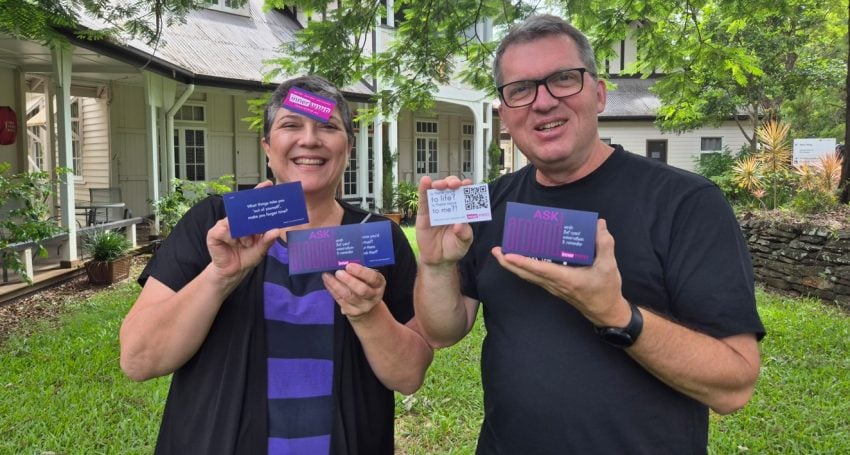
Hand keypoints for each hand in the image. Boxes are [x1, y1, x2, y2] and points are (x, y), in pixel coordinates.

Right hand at [206, 180, 280, 283]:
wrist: (233, 271)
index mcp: (247, 221)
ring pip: (235, 223)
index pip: (252, 204)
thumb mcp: (261, 249)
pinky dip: (232, 239)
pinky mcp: (214, 233)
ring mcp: (223, 225)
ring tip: (247, 244)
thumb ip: (267, 240)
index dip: (259, 193)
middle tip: (257, 229)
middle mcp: (235, 220)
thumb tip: (276, 230)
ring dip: (244, 235)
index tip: (268, 185)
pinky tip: (234, 245)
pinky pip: (224, 232)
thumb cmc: (246, 256)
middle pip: (242, 210)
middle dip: (251, 218)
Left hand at [323, 262, 385, 320]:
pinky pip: (340, 300)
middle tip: (338, 272)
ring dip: (336, 285)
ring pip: (349, 296)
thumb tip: (344, 261)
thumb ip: (360, 270)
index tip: (349, 266)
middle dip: (348, 280)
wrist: (366, 304)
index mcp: (379, 284)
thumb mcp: (367, 277)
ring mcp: (363, 306)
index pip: (373, 278)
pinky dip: (332, 290)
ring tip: (327, 276)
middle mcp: (373, 296)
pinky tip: (327, 282)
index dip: (361, 272)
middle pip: (362, 290)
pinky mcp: (352, 312)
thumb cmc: (365, 284)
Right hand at [415, 176, 473, 267]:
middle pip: (451, 188)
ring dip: (439, 184)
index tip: (467, 184)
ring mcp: (436, 208)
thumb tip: (459, 225)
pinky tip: (425, 181)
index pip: (465, 194)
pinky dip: (423, 189)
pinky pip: (423, 200)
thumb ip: (464, 234)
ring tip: (440, 185)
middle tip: (454, 185)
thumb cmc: (453, 248)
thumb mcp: (464, 243)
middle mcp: (450, 206)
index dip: (466, 187)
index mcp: (462, 210)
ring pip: (437, 191)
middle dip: (453, 182)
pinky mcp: (424, 213)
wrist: (438, 260)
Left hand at [491, 219, 630, 326]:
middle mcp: (555, 284)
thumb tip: (599, 224)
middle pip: (526, 274)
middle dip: (509, 263)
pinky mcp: (554, 287)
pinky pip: (534, 277)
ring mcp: (553, 287)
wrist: (605, 312)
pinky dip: (524, 269)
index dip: (523, 262)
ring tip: (502, 253)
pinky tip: (521, 260)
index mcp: (567, 278)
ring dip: (514, 266)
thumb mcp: (610, 266)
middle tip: (496, 250)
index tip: (508, 255)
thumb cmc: (606, 290)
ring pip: (528, 276)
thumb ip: (605, 244)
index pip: (540, 269)